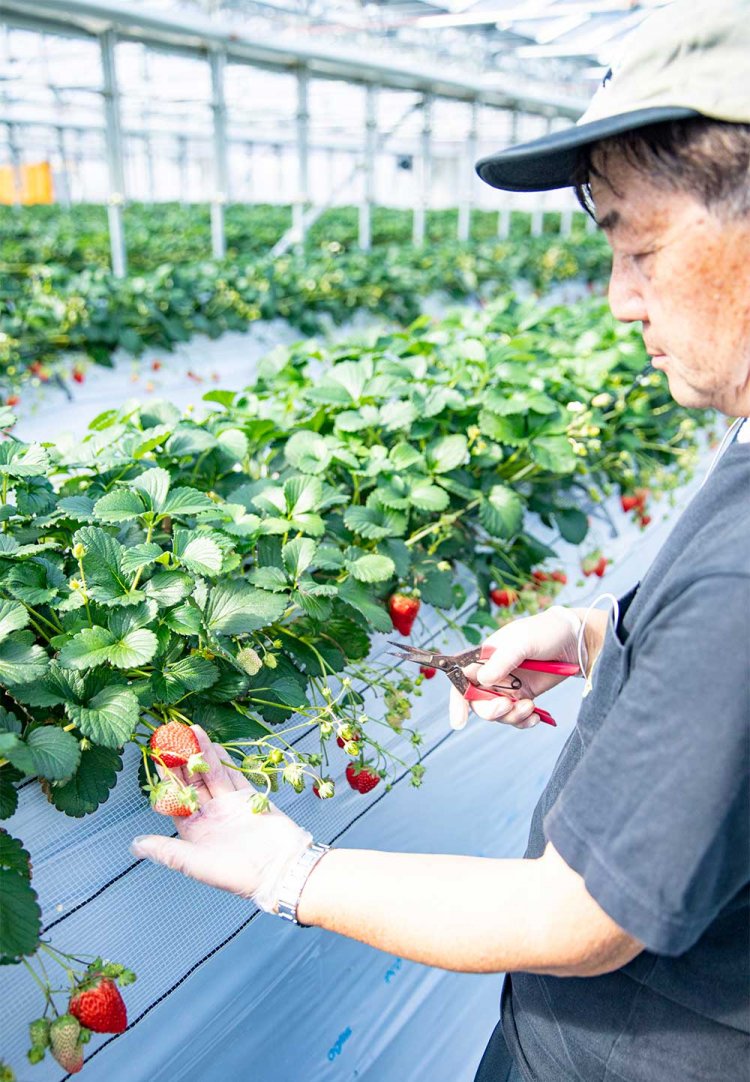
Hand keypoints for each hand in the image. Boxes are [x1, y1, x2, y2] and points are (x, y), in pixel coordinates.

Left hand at [129, 725, 313, 913]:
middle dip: (181, 761)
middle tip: (170, 737)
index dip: (165, 780)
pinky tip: (213, 745)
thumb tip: (134, 846)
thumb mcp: (195, 863)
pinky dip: (224, 760)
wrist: (281, 869)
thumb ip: (166, 850)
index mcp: (194, 832)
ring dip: (201, 754)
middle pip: (192, 783)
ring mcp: (229, 806)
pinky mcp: (248, 798)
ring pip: (211, 775)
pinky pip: (233, 775)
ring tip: (190, 731)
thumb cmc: (237, 874)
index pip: (174, 800)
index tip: (156, 758)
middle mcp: (210, 816)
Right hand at [449, 606, 584, 730]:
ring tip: (530, 707)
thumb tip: (483, 679)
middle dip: (490, 710)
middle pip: (478, 701)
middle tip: (506, 706)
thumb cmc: (546, 632)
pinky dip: (523, 720)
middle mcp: (493, 673)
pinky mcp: (523, 696)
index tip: (459, 721)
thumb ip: (502, 660)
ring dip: (511, 716)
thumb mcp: (523, 641)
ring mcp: (508, 686)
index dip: (458, 700)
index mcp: (485, 656)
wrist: (575, 641)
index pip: (462, 679)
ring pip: (497, 712)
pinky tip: (535, 717)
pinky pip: (515, 716)